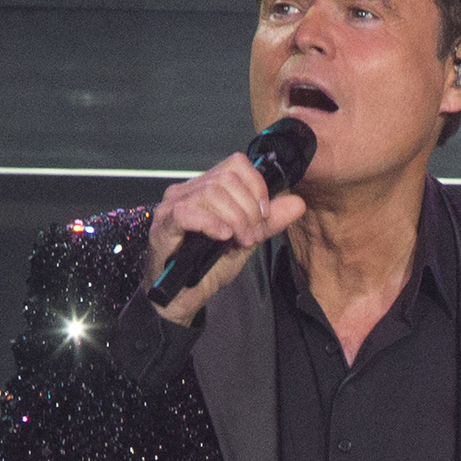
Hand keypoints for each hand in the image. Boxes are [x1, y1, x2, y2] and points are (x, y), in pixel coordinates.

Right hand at [145, 153, 307, 325]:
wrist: (186, 296)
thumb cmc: (209, 266)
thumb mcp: (248, 241)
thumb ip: (270, 221)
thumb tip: (297, 203)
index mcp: (207, 188)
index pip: (237, 164)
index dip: (257, 188)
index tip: (263, 216)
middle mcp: (188, 190)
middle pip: (227, 178)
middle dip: (249, 209)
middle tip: (252, 236)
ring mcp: (172, 205)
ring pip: (211, 192)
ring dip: (235, 219)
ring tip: (240, 241)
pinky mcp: (163, 225)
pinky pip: (187, 212)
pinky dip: (211, 223)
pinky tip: (223, 237)